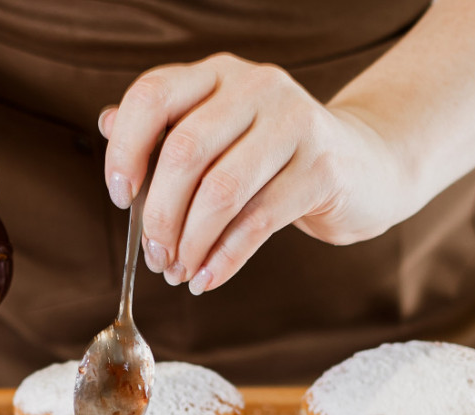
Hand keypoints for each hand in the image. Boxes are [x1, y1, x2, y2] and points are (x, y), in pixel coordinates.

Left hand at [99, 53, 405, 295]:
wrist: (367, 166)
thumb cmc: (277, 158)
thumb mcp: (222, 136)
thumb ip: (168, 130)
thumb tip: (107, 125)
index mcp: (218, 75)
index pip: (152, 97)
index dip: (125, 150)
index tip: (119, 196)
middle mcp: (256, 88)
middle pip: (184, 152)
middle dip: (159, 215)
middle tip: (155, 256)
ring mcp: (294, 124)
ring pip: (221, 190)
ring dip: (191, 242)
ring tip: (180, 272)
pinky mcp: (322, 168)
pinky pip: (259, 220)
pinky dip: (225, 257)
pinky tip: (208, 278)